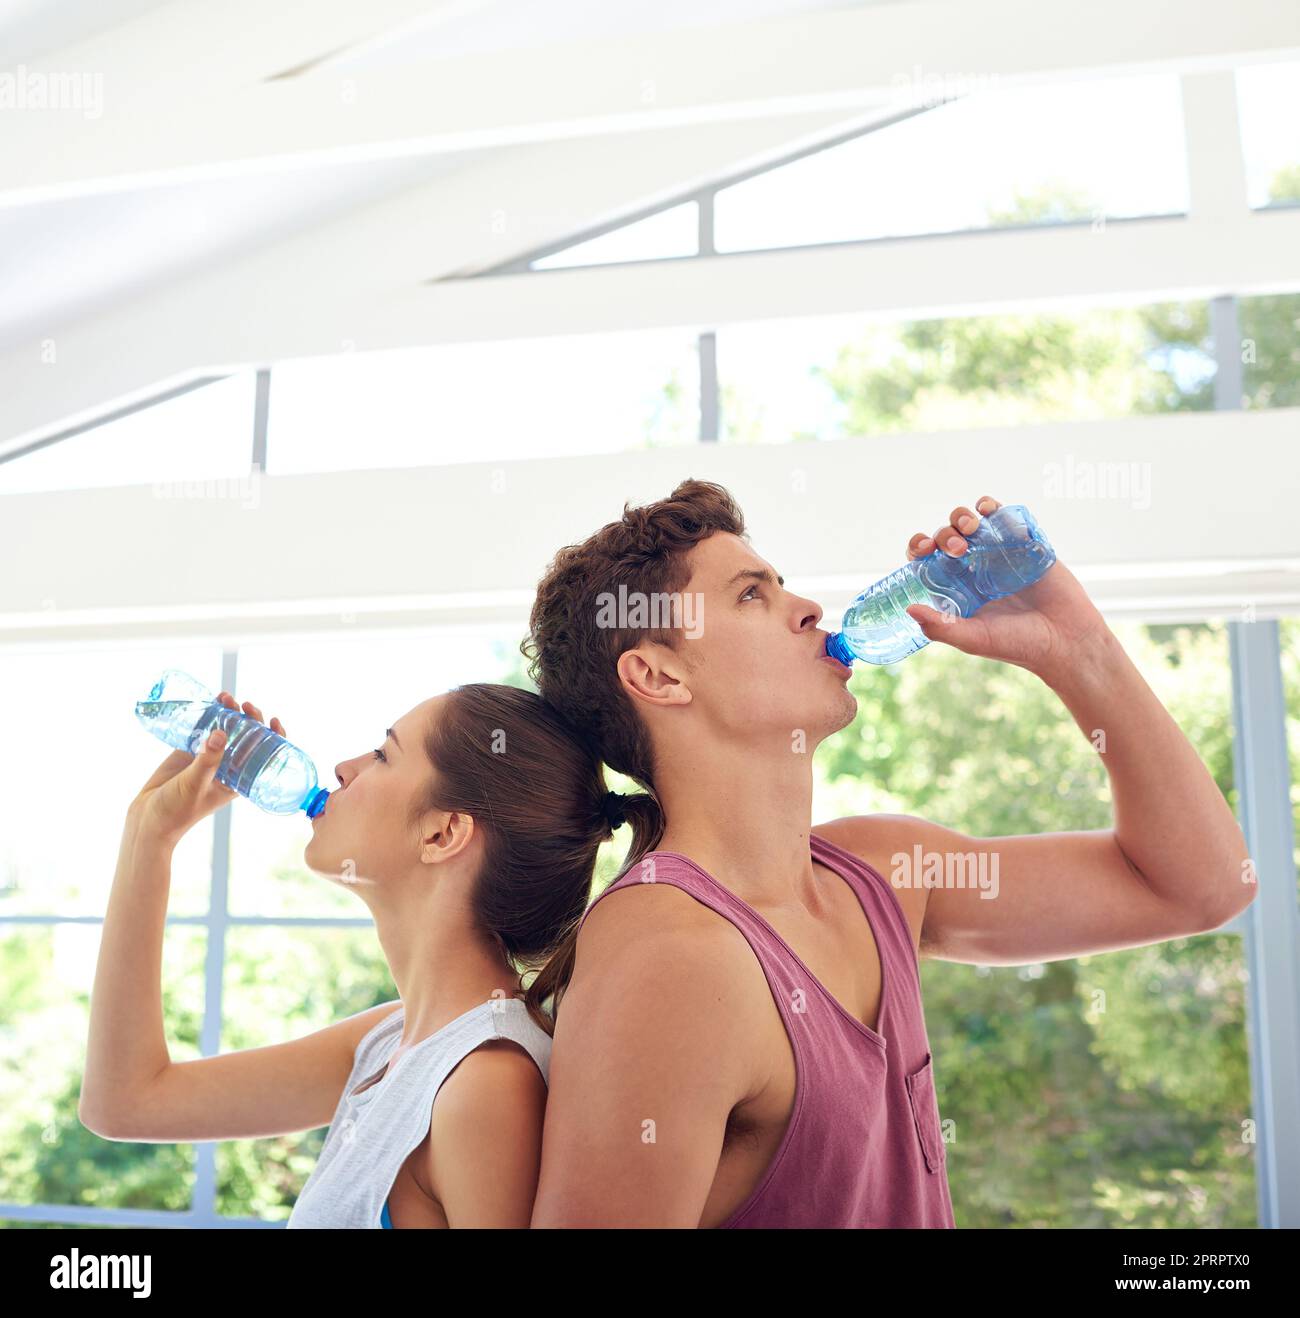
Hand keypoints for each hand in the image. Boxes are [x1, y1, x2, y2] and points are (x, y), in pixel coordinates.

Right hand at [130, 692, 285, 842]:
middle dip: (249, 718)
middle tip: (243, 705)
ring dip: (229, 712)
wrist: (148, 817)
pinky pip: (204, 728)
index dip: (273, 737)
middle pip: (247, 736)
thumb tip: (222, 734)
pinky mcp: (190, 750)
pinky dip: (208, 715)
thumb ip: (207, 760)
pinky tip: (210, 701)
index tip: (273, 721)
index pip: (264, 755)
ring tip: (225, 697)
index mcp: (238, 779)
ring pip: (226, 729)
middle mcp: (228, 765)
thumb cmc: (178, 810)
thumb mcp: (195, 785)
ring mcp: (209, 756)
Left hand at [903, 495, 1109, 679]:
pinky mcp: (1023, 544)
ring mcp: (997, 554)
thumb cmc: (1019, 644)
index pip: (926, 562)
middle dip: (943, 535)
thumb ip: (941, 627)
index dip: (918, 549)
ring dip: (961, 518)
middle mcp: (972, 569)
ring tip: (970, 528)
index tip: (923, 550)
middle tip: (958, 549)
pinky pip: (1002, 517)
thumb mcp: (973, 639)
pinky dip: (990, 507)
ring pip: (968, 523)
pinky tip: (987, 509)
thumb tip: (908, 609)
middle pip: (944, 538)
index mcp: (955, 589)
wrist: (1066, 638)